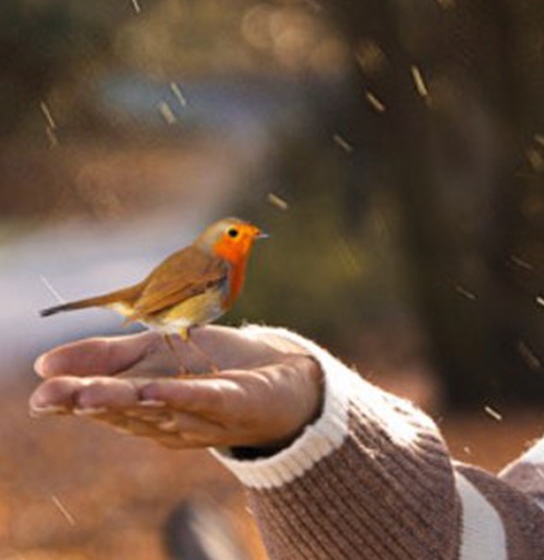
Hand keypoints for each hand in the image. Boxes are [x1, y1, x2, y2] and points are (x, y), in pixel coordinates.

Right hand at [29, 325, 323, 452]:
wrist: (279, 379)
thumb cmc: (212, 368)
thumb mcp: (153, 352)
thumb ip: (102, 357)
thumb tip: (41, 366)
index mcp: (141, 402)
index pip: (101, 402)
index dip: (70, 400)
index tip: (41, 397)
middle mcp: (164, 414)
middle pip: (124, 407)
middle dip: (90, 401)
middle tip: (54, 397)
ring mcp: (199, 412)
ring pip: (157, 406)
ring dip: (124, 400)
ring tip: (90, 394)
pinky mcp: (233, 401)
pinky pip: (204, 398)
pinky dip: (179, 394)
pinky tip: (154, 388)